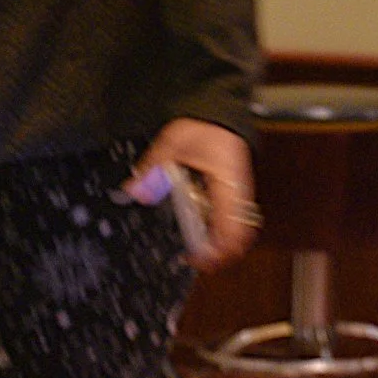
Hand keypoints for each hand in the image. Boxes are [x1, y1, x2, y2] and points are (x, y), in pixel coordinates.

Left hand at [127, 117, 257, 271]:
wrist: (219, 114)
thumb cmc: (202, 127)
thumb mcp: (172, 143)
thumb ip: (153, 168)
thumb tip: (137, 191)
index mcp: (227, 183)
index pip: (231, 227)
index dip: (218, 250)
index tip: (197, 259)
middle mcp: (238, 192)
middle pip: (241, 236)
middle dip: (221, 255)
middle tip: (197, 263)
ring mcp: (238, 193)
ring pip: (241, 231)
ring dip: (223, 246)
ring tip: (199, 253)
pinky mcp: (234, 193)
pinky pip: (235, 220)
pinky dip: (222, 233)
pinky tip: (203, 234)